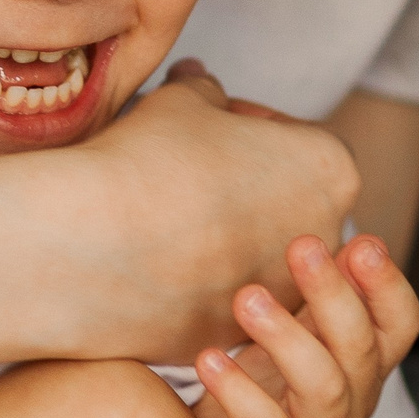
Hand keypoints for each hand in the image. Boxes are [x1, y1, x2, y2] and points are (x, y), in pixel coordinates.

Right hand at [70, 60, 359, 357]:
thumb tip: (201, 82)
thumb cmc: (146, 158)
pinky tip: (149, 259)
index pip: (296, 138)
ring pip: (255, 255)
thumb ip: (207, 89)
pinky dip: (193, 281)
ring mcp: (281, 296)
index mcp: (331, 170)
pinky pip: (220, 299)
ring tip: (162, 215)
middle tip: (184, 170)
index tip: (204, 127)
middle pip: (285, 200)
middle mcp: (322, 239)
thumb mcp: (183, 100)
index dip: (245, 124)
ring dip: (221, 235)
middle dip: (242, 184)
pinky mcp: (235, 335)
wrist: (88, 245)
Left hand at [192, 234, 418, 417]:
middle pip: (360, 350)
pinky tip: (209, 359)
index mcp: (364, 365)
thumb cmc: (263, 383)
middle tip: (301, 247)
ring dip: (287, 337)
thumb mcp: (299, 332)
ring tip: (247, 298)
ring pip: (323, 388)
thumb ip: (327, 293)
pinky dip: (238, 390)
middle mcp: (352, 403)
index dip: (389, 286)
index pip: (400, 325)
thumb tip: (361, 242)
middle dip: (333, 294)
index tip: (363, 245)